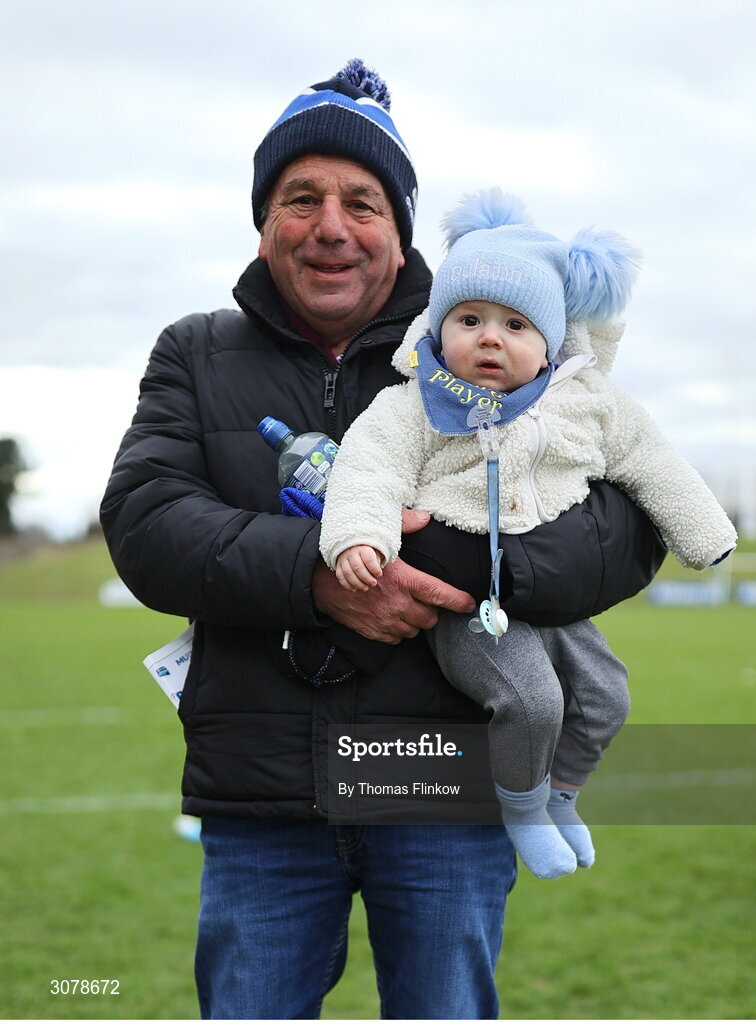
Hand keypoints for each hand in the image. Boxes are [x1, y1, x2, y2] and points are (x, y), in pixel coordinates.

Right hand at [313, 509, 475, 643]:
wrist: (320, 580)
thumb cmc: (353, 558)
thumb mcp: (378, 536)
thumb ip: (404, 524)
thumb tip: (424, 517)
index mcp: (404, 580)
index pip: (441, 595)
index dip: (459, 601)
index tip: (469, 603)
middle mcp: (397, 604)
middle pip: (431, 618)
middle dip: (432, 610)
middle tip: (426, 601)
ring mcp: (385, 621)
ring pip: (415, 630)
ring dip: (415, 621)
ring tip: (408, 608)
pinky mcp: (373, 632)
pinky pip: (397, 639)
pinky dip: (399, 631)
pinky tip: (393, 618)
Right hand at [335, 545, 382, 591]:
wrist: (352, 548)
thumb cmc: (367, 554)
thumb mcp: (374, 553)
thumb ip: (376, 563)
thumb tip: (375, 575)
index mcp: (362, 548)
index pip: (368, 559)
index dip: (374, 569)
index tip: (379, 574)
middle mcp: (351, 553)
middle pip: (357, 567)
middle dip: (367, 578)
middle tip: (373, 583)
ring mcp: (343, 559)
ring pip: (348, 573)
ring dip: (357, 583)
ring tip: (365, 588)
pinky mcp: (338, 566)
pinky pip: (340, 577)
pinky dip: (347, 585)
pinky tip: (355, 589)